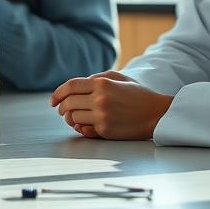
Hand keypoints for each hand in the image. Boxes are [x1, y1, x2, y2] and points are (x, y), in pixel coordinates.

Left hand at [50, 71, 171, 140]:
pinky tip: (82, 126)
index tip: (52, 100)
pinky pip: (84, 129)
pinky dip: (80, 128)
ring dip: (69, 118)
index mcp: (102, 84)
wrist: (157, 114)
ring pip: (73, 117)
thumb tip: (76, 86)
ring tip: (71, 118)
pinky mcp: (106, 130)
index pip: (70, 86)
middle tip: (60, 110)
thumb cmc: (138, 94)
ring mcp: (102, 116)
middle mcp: (100, 99)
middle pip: (68, 103)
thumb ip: (96, 78)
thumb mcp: (119, 78)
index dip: (57, 93)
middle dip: (61, 107)